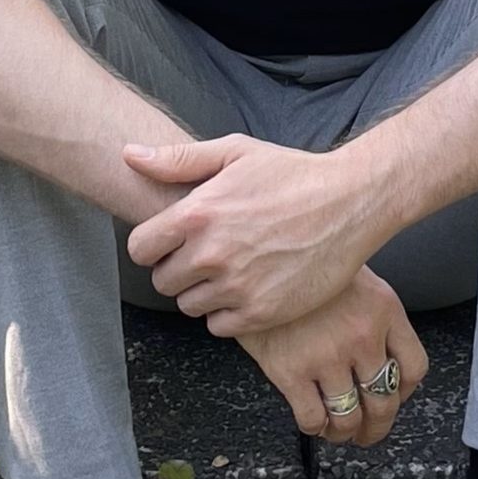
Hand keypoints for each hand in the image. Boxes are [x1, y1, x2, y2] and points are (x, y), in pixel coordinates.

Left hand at [123, 133, 391, 335]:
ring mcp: (236, 287)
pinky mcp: (261, 313)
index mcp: (198, 213)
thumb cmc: (292, 173)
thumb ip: (177, 159)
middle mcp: (211, 254)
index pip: (140, 249)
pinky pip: (218, 326)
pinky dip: (227, 312)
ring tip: (230, 269)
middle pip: (163, 281)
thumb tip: (128, 154)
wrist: (349, 204)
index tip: (172, 240)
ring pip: (189, 305)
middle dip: (177, 269)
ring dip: (202, 292)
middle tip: (206, 254)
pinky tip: (247, 288)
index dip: (153, 245)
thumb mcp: (235, 152)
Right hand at [236, 264, 430, 447]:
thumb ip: (374, 315)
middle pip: (384, 402)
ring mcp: (327, 356)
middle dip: (378, 425)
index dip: (405, 392)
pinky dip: (316, 428)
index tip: (394, 398)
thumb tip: (383, 359)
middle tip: (370, 430)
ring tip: (340, 431)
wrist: (255, 257)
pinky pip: (312, 418)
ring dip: (346, 432)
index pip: (414, 367)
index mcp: (384, 309)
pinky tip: (313, 420)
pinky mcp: (290, 370)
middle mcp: (362, 336)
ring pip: (349, 418)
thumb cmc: (303, 263)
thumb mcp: (354, 276)